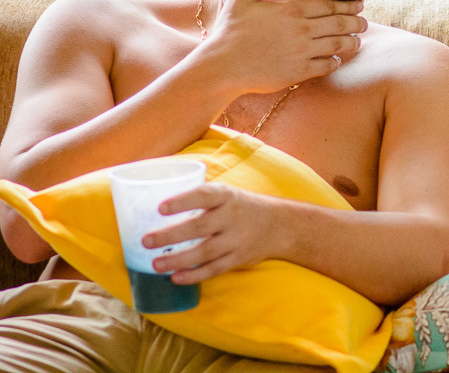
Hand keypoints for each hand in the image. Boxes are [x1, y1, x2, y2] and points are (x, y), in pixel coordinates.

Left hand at [145, 184, 281, 283]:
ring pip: (205, 251)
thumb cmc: (241, 207)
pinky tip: (176, 278)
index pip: (204, 196)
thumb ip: (201, 199)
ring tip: (155, 264)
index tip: (160, 208)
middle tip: (146, 241)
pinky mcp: (238, 258)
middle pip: (199, 227)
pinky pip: (214, 269)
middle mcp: (232, 217)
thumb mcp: (227, 194)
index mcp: (227, 196)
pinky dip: (194, 275)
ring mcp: (237, 239)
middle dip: (171, 235)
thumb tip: (157, 204)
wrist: (279, 225)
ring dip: (178, 259)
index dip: (183, 201)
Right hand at [201, 0, 366, 94]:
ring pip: (338, 45)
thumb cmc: (230, 30)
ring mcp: (303, 52)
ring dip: (351, 42)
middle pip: (340, 24)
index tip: (359, 5)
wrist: (222, 66)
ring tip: (357, 41)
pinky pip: (327, 66)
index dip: (348, 5)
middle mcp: (303, 30)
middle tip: (365, 23)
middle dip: (356, 23)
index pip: (329, 5)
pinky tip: (337, 60)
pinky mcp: (299, 72)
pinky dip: (336, 62)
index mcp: (292, 10)